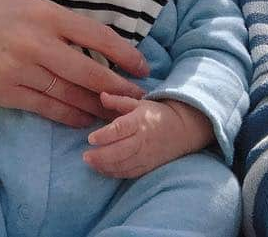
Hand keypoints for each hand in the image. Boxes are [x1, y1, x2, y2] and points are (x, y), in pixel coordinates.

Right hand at [0, 0, 149, 127]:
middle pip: (88, 71)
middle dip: (117, 88)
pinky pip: (46, 108)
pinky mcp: (6, 91)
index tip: (142, 67)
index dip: (124, 54)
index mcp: (44, 13)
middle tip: (136, 98)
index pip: (96, 36)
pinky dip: (69, 116)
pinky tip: (83, 119)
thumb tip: (98, 41)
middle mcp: (35, 41)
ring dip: (96, 106)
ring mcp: (20, 69)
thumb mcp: (27, 3)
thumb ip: (60, 21)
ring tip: (115, 112)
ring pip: (70, 94)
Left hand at [84, 95, 212, 177]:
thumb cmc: (155, 114)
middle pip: (121, 151)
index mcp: (140, 121)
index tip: (90, 138)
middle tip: (85, 156)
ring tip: (90, 163)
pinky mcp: (148, 166)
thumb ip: (118, 101)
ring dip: (106, 166)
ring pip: (124, 164)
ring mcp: (146, 155)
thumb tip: (101, 95)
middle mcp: (143, 140)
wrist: (182, 129)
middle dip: (102, 156)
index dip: (105, 135)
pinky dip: (115, 173)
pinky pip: (130, 173)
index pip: (120, 129)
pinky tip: (102, 170)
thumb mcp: (138, 102)